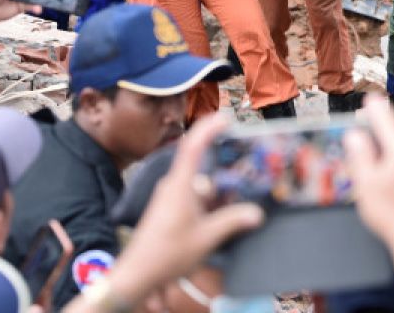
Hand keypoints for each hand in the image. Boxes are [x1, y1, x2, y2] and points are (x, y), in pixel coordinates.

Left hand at [98, 115, 264, 309]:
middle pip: (201, 167)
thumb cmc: (167, 253)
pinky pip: (193, 198)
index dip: (208, 128)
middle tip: (244, 173)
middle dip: (222, 170)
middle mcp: (173, 186)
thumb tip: (256, 212)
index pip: (193, 146)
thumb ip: (232, 222)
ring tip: (237, 203)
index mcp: (180, 184)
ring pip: (199, 186)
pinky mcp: (169, 211)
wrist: (137, 274)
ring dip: (216, 193)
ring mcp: (170, 198)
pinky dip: (208, 203)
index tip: (225, 118)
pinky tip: (220, 218)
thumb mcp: (206, 238)